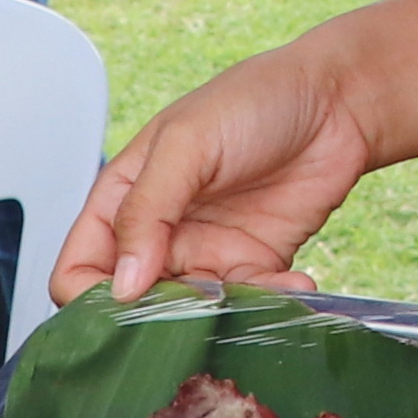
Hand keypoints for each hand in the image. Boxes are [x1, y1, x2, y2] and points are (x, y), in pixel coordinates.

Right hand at [55, 38, 381, 306]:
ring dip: (220, 316)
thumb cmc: (257, 99)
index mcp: (124, 197)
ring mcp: (207, 251)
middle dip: (159, 318)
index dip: (89, 297)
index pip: (80, 268)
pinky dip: (269, 304)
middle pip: (133, 303)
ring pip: (191, 314)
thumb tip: (122, 283)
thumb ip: (147, 211)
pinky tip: (296, 284)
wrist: (337, 101)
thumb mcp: (187, 143)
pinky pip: (248, 303)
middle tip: (197, 311)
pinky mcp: (254, 264)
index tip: (125, 307)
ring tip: (256, 291)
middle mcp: (160, 231)